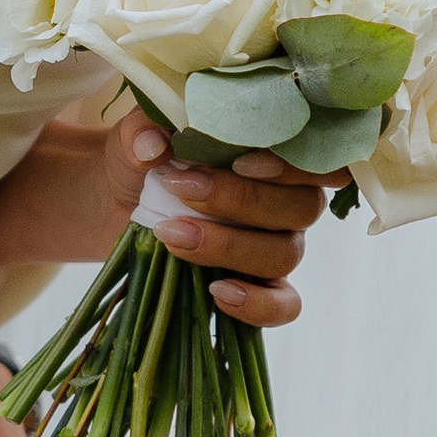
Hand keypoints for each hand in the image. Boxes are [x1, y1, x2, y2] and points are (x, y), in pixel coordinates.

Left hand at [103, 107, 324, 326]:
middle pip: (302, 207)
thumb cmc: (144, 157)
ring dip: (228, 246)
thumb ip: (145, 131)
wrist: (117, 200)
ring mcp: (278, 245)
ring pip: (286, 253)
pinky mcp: (259, 286)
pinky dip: (257, 304)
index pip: (319, 158)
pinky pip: (283, 305)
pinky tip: (218, 292)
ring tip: (171, 233)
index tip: (239, 161)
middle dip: (239, 200)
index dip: (293, 164)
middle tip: (179, 188)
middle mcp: (289, 200)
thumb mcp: (138, 136)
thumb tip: (153, 146)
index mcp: (277, 154)